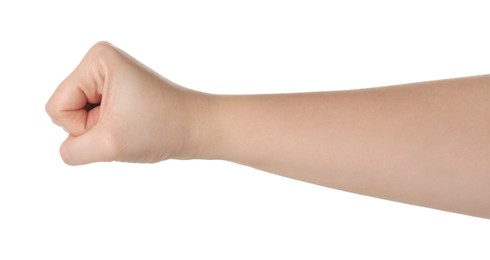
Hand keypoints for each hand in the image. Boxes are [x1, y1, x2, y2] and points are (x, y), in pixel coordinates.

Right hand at [46, 42, 213, 164]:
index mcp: (97, 60)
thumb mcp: (108, 144)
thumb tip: (69, 148)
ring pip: (77, 119)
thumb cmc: (161, 129)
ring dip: (101, 132)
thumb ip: (72, 151)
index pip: (57, 108)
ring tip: (131, 125)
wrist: (198, 128)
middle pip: (65, 110)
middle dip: (92, 128)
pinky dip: (108, 133)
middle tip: (127, 125)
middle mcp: (100, 63)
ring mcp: (107, 78)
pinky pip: (92, 121)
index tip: (120, 121)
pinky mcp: (115, 93)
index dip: (84, 126)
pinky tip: (132, 126)